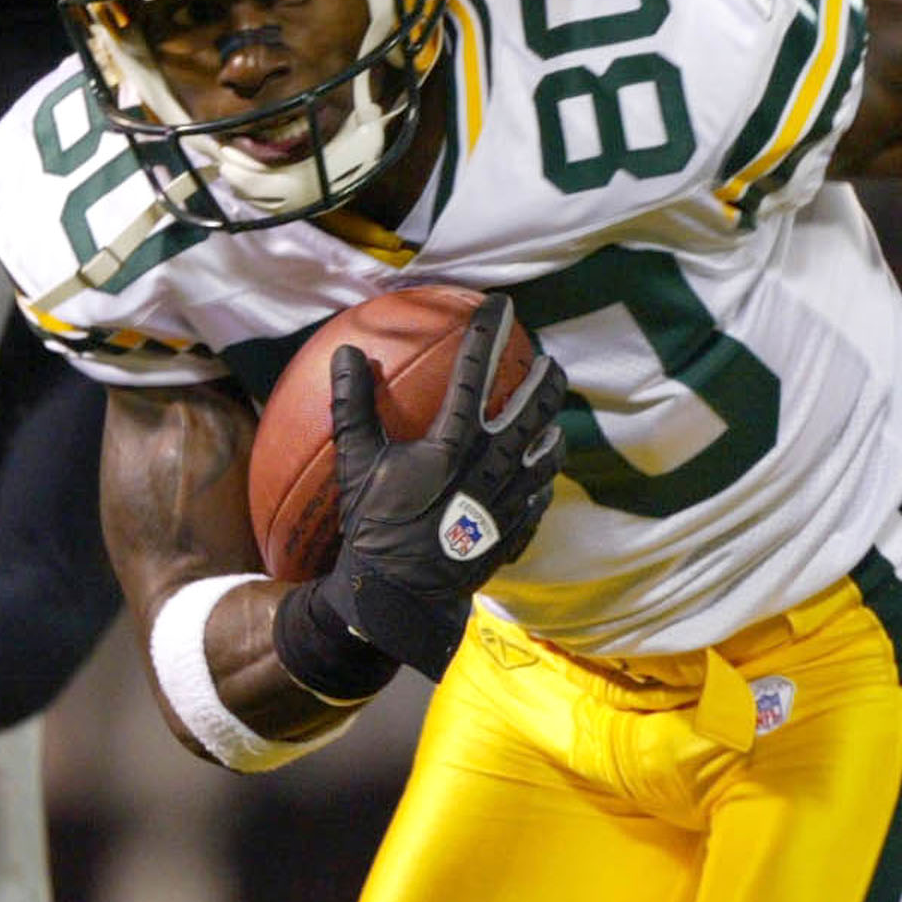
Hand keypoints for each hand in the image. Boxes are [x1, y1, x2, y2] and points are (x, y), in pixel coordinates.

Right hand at [293, 296, 566, 678]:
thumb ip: (353, 405)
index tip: (502, 305)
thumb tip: (348, 354)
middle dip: (546, 380)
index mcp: (453, 443)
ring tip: (552, 420)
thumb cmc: (374, 528)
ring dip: (552, 430)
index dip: (488, 334)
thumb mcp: (357, 463)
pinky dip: (542, 480)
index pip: (476, 373)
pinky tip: (540, 475)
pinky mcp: (514, 530)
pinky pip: (539, 497)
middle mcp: (491, 465)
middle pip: (533, 409)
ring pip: (547, 453)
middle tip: (549, 361)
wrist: (399, 597)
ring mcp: (509, 499)